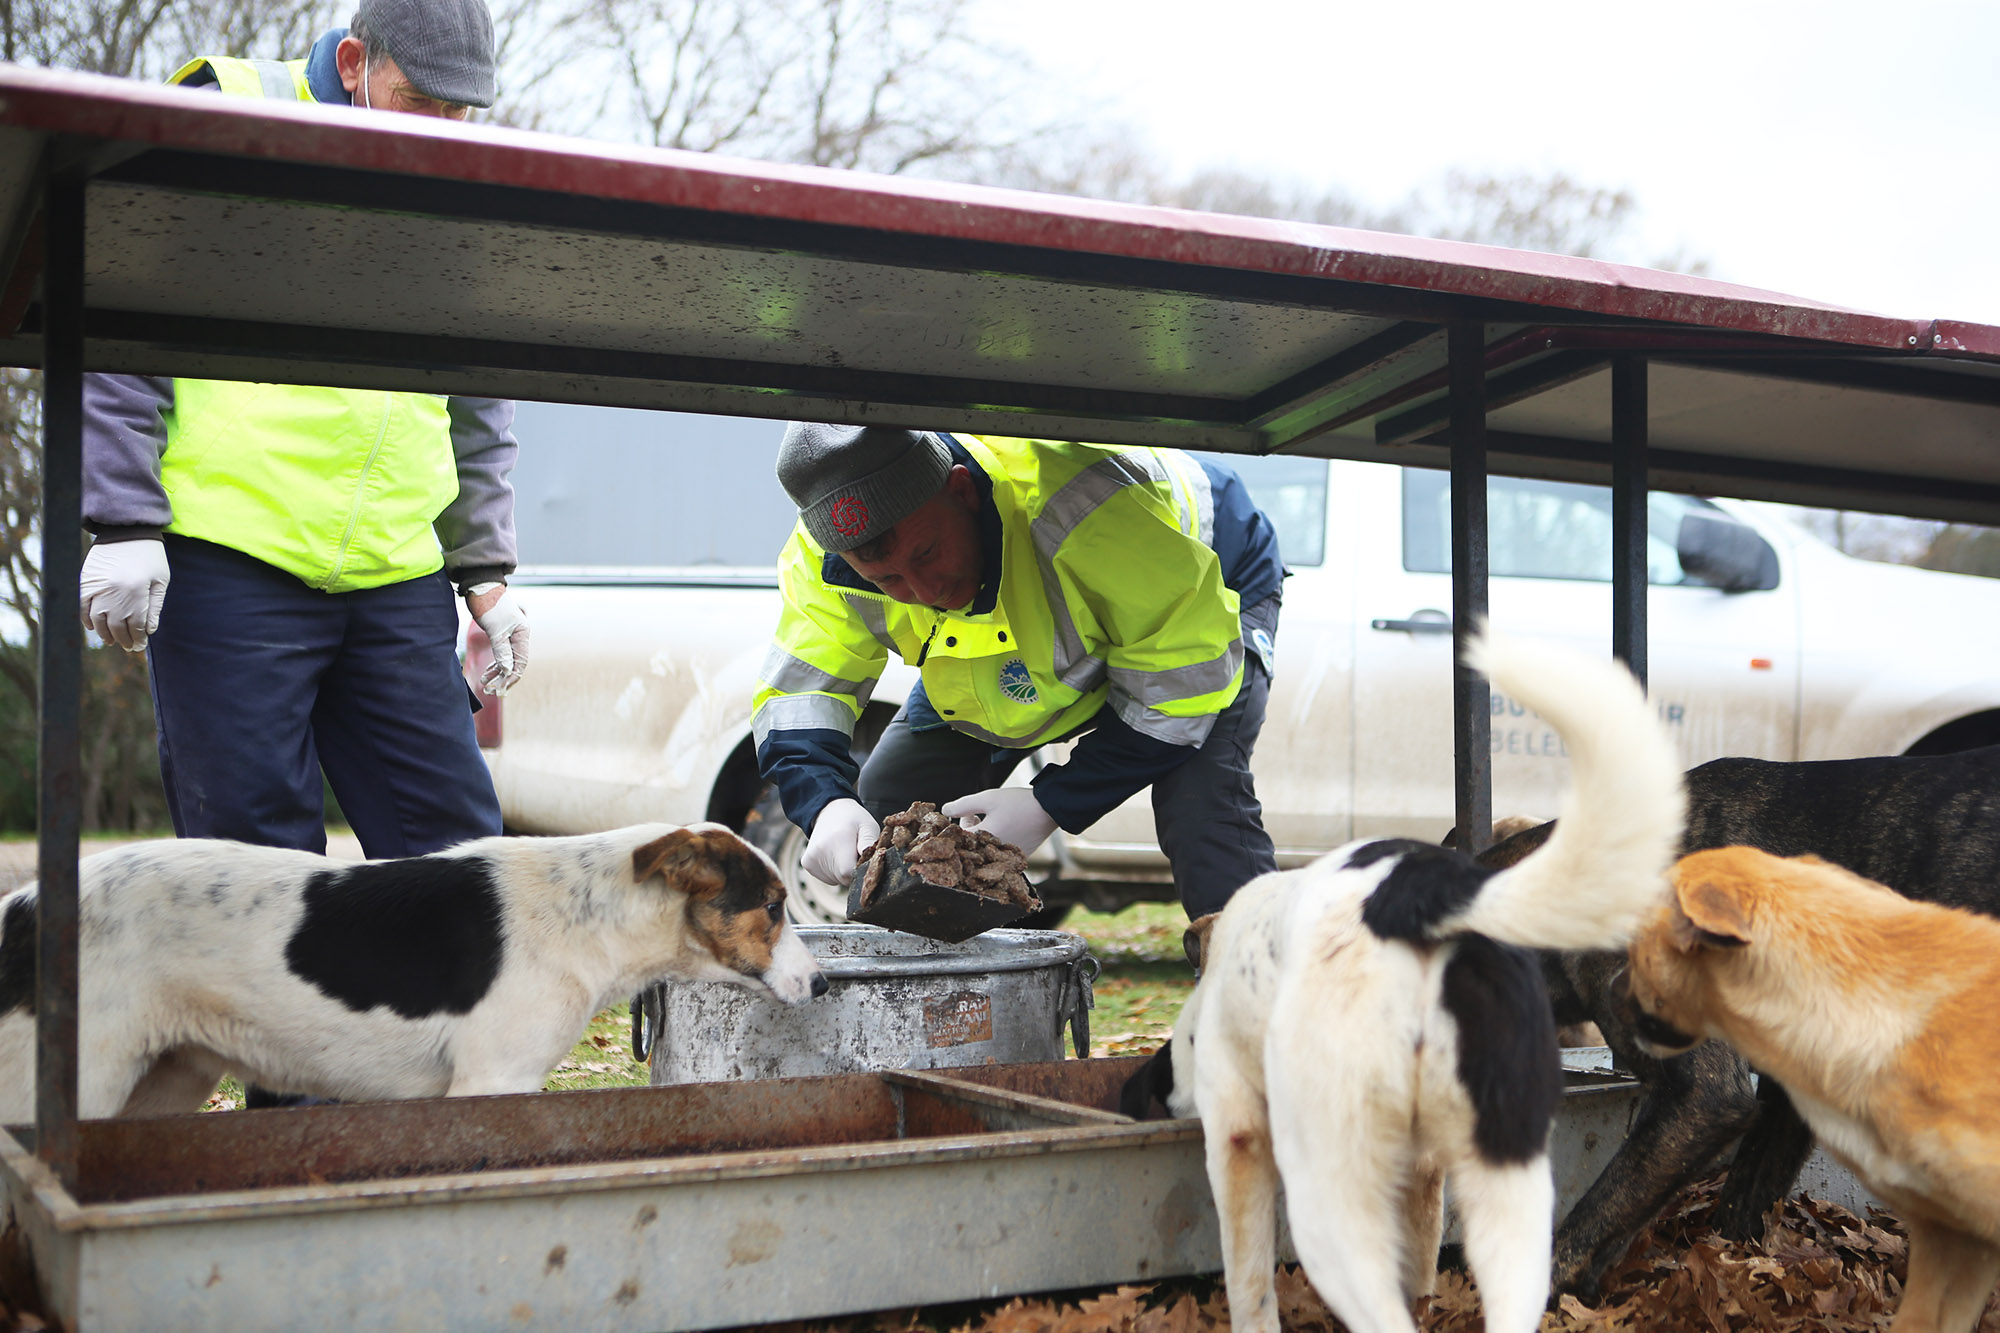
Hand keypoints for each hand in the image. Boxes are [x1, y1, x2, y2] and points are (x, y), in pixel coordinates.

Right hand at [79, 539, 168, 652]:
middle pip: (116, 626)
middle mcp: (115, 593)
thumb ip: (155, 607)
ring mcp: (97, 587)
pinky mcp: (85, 581)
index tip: (139, 646)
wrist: (127, 530)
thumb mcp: (160, 580)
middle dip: (123, 640)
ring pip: (97, 620)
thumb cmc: (150, 556)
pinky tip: (93, 627)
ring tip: (112, 641)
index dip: (138, 638)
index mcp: (137, 593)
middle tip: (127, 647)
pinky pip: (82, 607)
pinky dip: (86, 620)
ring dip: (104, 634)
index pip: (136, 625)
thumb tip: (148, 631)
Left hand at [466, 583, 528, 694]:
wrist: (480, 586)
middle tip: (490, 690)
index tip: (499, 690)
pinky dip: (494, 665)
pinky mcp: (500, 635)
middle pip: (514, 664)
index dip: (511, 678)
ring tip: (485, 684)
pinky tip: (487, 674)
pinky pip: (500, 655)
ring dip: (497, 674)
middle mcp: (519, 636)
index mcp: (522, 634)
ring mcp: (510, 636)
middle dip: (503, 678)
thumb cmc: (489, 605)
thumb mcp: (495, 630)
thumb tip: (507, 671)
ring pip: (507, 661)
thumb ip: (502, 651)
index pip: (520, 662)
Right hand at [803, 798, 878, 887]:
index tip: (863, 860)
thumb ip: (870, 842)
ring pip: (835, 880)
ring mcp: (811, 858)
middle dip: (852, 871)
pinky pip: (827, 878)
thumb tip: (871, 860)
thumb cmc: (854, 820)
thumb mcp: (868, 826)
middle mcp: (821, 850)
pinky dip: (834, 872)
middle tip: (854, 853)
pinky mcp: (807, 863)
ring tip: (844, 851)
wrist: (830, 810)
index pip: (848, 872)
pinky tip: (835, 855)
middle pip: (842, 878)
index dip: (859, 871)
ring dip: (843, 872)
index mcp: (838, 840)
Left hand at [941, 786, 1057, 857]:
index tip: (965, 814)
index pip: (959, 840)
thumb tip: (945, 811)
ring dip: (984, 836)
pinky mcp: (1018, 858)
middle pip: (972, 846)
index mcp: (984, 841)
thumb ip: (963, 805)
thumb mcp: (988, 799)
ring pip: (986, 849)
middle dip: (971, 830)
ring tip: (992, 818)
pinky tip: (1005, 827)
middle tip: (976, 815)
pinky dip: (998, 841)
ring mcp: (1007, 858)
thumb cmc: (1018, 803)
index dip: (959, 825)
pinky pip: (1000, 852)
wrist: (1050, 809)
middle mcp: (994, 854)